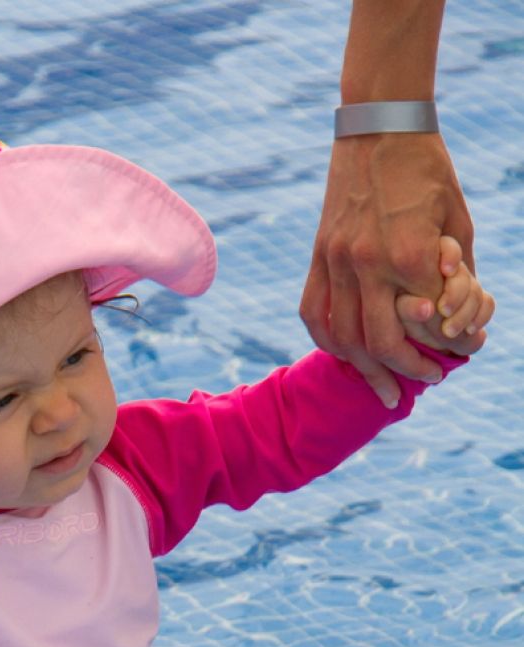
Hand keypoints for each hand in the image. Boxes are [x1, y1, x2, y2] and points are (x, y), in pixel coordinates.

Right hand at [300, 131, 474, 407]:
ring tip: (384, 389)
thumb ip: (458, 272)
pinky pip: (316, 316)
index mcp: (410, 253)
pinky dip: (331, 343)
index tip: (460, 357)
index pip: (428, 323)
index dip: (448, 345)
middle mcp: (368, 263)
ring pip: (345, 338)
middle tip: (425, 384)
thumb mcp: (458, 219)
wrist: (379, 126)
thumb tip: (461, 319)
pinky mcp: (319, 257)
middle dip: (406, 372)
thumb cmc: (427, 170)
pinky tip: (348, 357)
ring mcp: (337, 262)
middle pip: (381, 344)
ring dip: (366, 370)